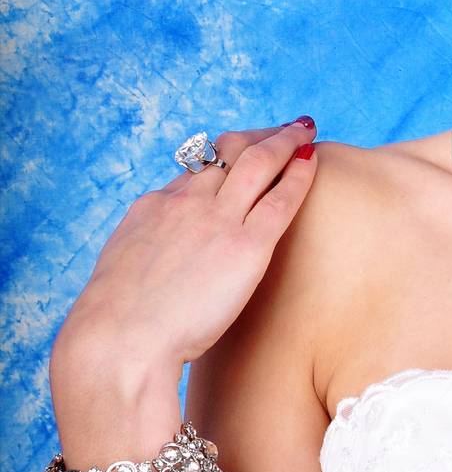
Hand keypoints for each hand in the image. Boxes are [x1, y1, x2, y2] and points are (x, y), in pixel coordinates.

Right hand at [51, 119, 319, 390]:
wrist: (119, 342)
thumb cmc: (117, 328)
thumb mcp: (126, 273)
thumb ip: (151, 256)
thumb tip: (165, 265)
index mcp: (154, 207)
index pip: (196, 171)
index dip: (223, 160)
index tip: (241, 155)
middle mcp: (186, 202)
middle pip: (228, 153)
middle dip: (259, 135)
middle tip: (284, 129)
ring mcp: (217, 220)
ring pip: (258, 162)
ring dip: (285, 140)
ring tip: (306, 129)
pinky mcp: (247, 247)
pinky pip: (281, 199)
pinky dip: (301, 175)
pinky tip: (315, 162)